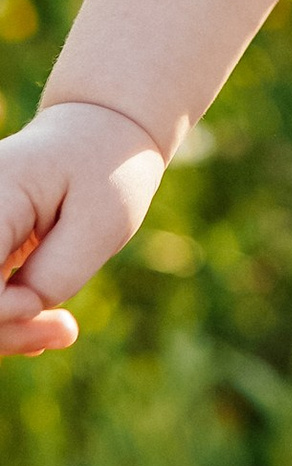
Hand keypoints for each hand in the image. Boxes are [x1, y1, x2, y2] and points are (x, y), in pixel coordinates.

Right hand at [0, 100, 167, 356]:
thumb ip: (56, 274)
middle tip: (65, 330)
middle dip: (3, 330)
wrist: (97, 135)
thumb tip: (19, 310)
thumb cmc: (106, 170)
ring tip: (62, 329)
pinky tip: (39, 320)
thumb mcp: (102, 222)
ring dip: (5, 330)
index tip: (39, 304)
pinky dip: (4, 317)